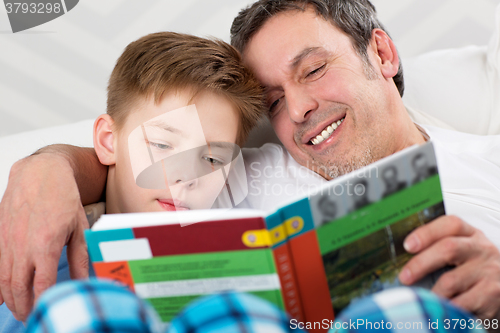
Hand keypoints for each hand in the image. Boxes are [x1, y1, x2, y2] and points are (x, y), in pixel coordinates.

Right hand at [0, 153, 89, 320]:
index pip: (41, 285)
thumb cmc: (63, 198)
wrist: (40, 173)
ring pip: (3, 279)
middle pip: (18, 288)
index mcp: (46, 245)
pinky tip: (2, 294)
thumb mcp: (79, 228)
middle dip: (24, 307)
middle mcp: (23, 246)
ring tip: (20, 309)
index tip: (47, 312)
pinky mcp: (0, 235)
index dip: (43, 302)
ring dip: (10, 298)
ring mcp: (7, 241)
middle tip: (31, 318)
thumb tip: (83, 281)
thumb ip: (80, 257)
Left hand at [399, 215, 499, 319]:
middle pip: (448, 248)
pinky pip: (459, 304)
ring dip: (432, 293)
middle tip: (404, 277)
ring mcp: (490, 272)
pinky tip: (442, 309)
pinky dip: (446, 308)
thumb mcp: (462, 256)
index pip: (451, 224)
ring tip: (425, 299)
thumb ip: (439, 250)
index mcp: (472, 236)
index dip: (427, 232)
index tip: (408, 245)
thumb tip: (401, 258)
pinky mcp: (492, 295)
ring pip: (450, 281)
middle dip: (420, 264)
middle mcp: (483, 250)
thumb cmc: (475, 275)